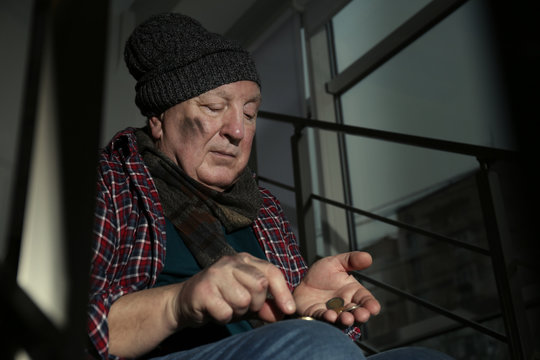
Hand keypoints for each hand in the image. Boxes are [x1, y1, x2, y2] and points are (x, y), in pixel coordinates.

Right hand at [174, 252, 295, 327]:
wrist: (184, 302)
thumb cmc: (220, 299)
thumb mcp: (246, 300)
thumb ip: (266, 305)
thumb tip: (284, 313)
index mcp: (245, 260)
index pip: (271, 272)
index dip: (282, 292)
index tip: (290, 310)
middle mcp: (231, 262)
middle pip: (260, 285)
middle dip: (255, 303)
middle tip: (242, 306)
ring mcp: (216, 273)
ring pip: (243, 300)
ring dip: (237, 312)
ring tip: (226, 307)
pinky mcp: (203, 289)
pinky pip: (225, 311)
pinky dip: (223, 317)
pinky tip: (215, 311)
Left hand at [293, 251, 380, 326]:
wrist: (302, 281)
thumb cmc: (322, 274)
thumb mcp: (336, 263)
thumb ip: (352, 260)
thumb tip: (368, 257)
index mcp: (353, 293)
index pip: (366, 301)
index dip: (371, 305)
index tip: (374, 308)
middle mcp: (345, 305)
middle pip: (357, 314)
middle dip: (361, 316)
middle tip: (362, 315)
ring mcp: (332, 312)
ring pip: (342, 320)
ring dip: (346, 321)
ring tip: (347, 318)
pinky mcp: (317, 315)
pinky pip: (323, 319)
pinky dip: (327, 319)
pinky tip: (329, 316)